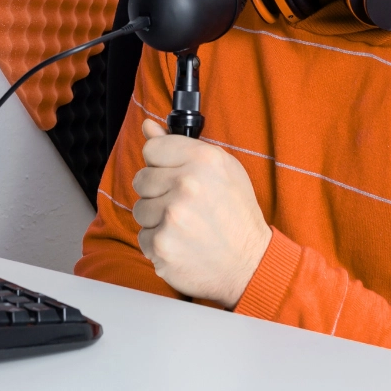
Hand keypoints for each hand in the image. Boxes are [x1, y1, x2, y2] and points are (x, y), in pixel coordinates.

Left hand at [132, 118, 271, 308]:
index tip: (173, 175)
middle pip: (141, 178)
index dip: (161, 163)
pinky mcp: (161, 245)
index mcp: (204, 160)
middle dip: (158, 192)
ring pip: (140, 209)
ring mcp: (172, 216)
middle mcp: (187, 185)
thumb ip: (180, 145)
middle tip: (184, 205)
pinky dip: (158, 242)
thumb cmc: (237, 216)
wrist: (249, 264)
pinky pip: (142, 237)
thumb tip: (147, 126)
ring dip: (157, 218)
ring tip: (185, 225)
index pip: (152, 148)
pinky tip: (181, 242)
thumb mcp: (221, 169)